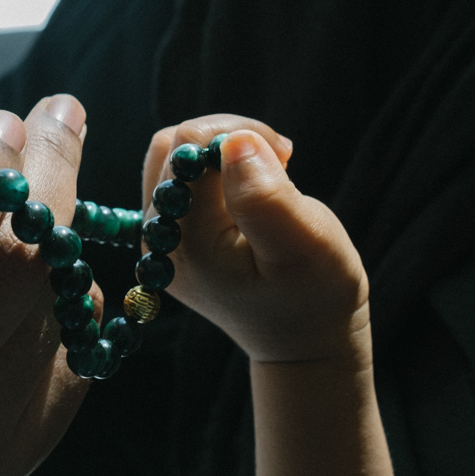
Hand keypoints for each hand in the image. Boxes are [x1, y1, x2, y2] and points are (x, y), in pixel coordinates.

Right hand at [0, 96, 96, 475]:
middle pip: (6, 284)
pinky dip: (66, 288)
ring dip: (63, 227)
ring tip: (41, 180)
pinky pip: (76, 345)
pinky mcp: (16, 459)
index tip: (1, 123)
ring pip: (52, 308)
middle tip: (52, 120)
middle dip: (44, 184)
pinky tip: (30, 264)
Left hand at [142, 117, 369, 366]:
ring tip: (270, 172)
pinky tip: (256, 187)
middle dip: (232, 138)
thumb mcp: (303, 249)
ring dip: (224, 149)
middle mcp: (159, 238)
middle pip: (176, 144)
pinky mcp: (176, 230)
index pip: (190, 147)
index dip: (240, 135)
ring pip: (176, 153)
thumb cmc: (315, 296)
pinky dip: (219, 167)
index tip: (284, 158)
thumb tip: (234, 141)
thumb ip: (266, 198)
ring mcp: (163, 235)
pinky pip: (184, 174)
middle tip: (282, 163)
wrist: (304, 340)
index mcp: (184, 242)